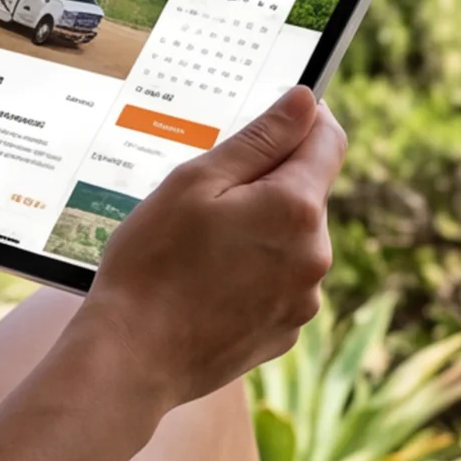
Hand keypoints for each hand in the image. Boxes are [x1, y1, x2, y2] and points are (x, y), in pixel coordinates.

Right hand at [74, 87, 343, 407]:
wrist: (131, 357)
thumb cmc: (153, 264)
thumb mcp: (197, 182)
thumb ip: (259, 139)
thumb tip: (305, 102)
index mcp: (295, 209)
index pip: (328, 141)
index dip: (306, 119)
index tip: (281, 115)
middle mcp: (314, 255)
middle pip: (306, 193)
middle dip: (268, 184)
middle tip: (207, 199)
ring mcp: (303, 299)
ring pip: (292, 240)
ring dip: (260, 231)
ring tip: (200, 250)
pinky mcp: (286, 331)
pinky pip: (280, 282)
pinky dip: (254, 273)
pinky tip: (208, 283)